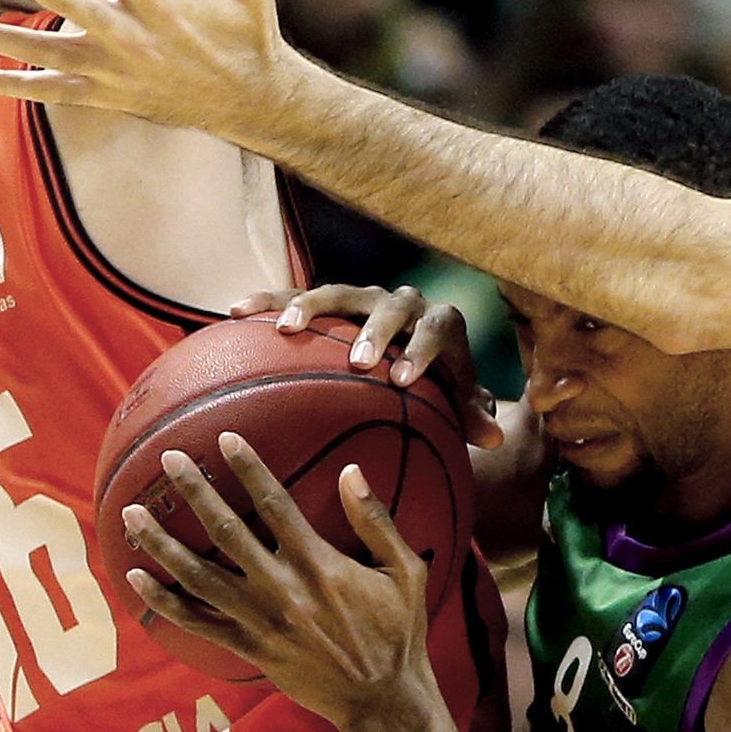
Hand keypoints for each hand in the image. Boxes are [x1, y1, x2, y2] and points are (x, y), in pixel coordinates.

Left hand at [124, 435, 435, 731]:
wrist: (381, 699)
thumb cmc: (397, 631)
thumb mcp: (404, 570)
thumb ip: (374, 520)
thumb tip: (350, 470)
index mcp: (320, 565)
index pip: (276, 505)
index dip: (249, 469)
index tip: (225, 439)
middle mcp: (283, 590)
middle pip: (227, 533)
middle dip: (195, 493)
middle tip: (168, 460)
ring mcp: (261, 622)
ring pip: (199, 578)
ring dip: (163, 545)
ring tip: (133, 516)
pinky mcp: (250, 649)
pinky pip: (197, 624)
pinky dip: (164, 602)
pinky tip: (136, 578)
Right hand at [230, 282, 502, 448]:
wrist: (412, 350)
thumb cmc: (437, 384)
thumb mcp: (456, 400)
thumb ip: (471, 414)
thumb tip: (493, 438)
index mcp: (439, 322)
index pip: (438, 329)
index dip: (423, 351)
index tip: (403, 380)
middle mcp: (402, 302)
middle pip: (389, 306)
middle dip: (376, 331)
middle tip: (361, 361)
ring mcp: (363, 297)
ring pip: (338, 293)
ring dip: (313, 306)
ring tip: (288, 328)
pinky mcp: (329, 301)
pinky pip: (294, 296)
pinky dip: (268, 301)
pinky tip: (236, 312)